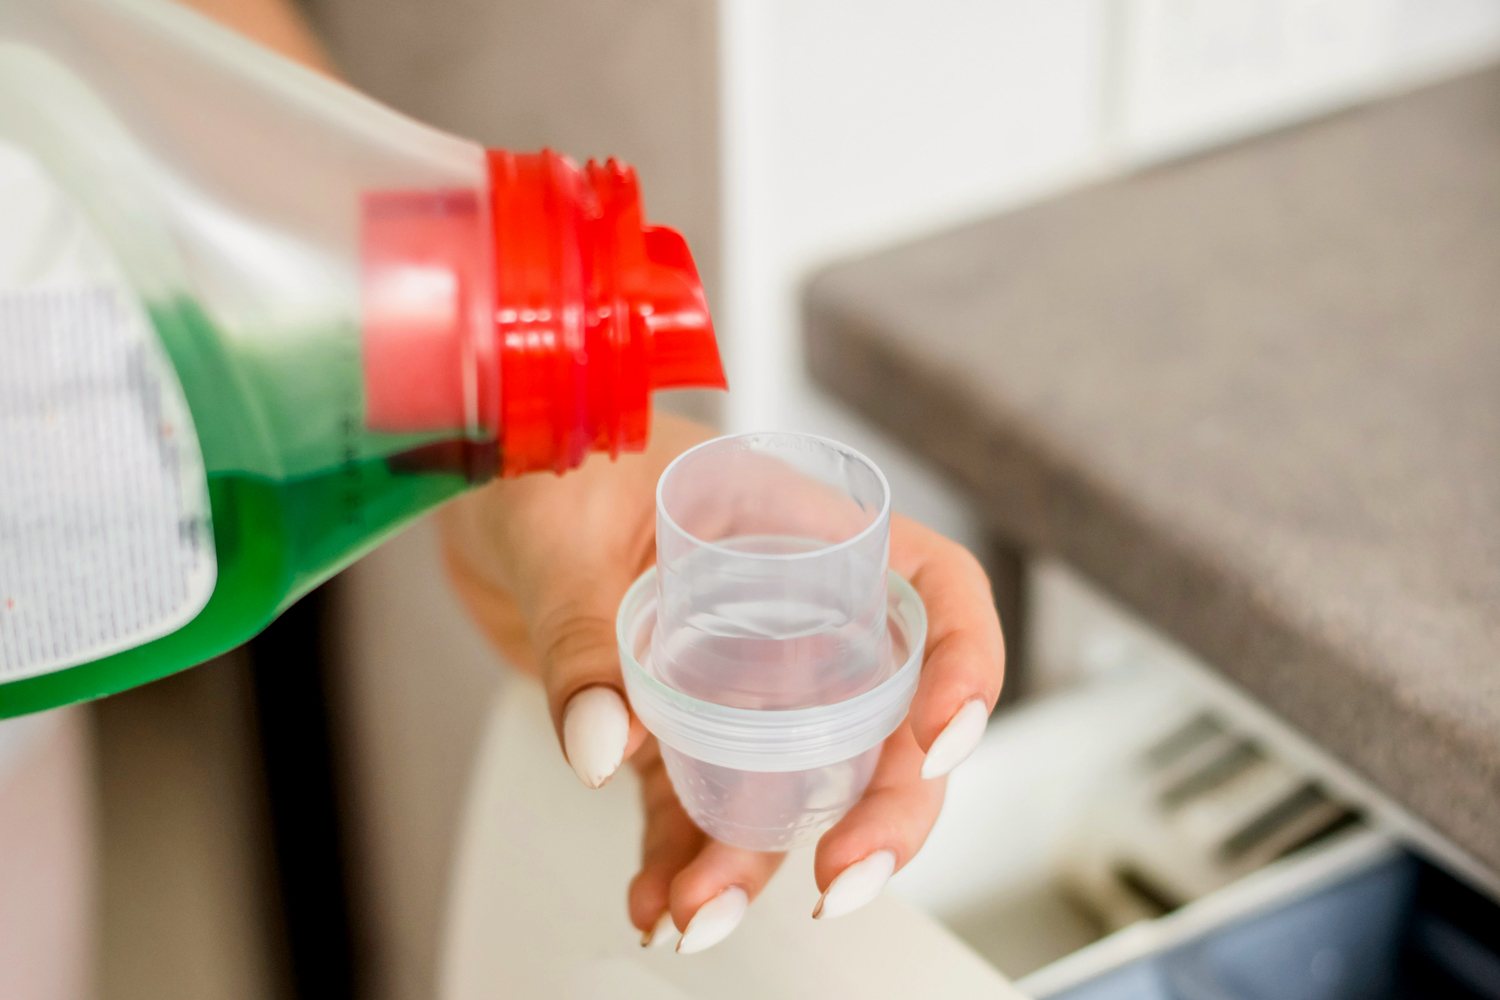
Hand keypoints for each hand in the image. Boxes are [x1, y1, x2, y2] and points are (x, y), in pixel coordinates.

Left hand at [441, 413, 1004, 951]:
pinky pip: (696, 804)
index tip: (941, 741)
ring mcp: (738, 673)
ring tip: (699, 912)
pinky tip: (653, 902)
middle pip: (884, 718)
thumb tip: (603, 745)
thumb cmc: (542, 452)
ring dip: (756, 859)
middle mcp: (791, 608)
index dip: (963, 663)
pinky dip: (679, 862)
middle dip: (879, 810)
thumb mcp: (563, 532)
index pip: (931, 591)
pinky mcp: (676, 723)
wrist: (476, 476)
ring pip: (792, 784)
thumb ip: (586, 637)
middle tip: (839, 877)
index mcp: (799, 529)